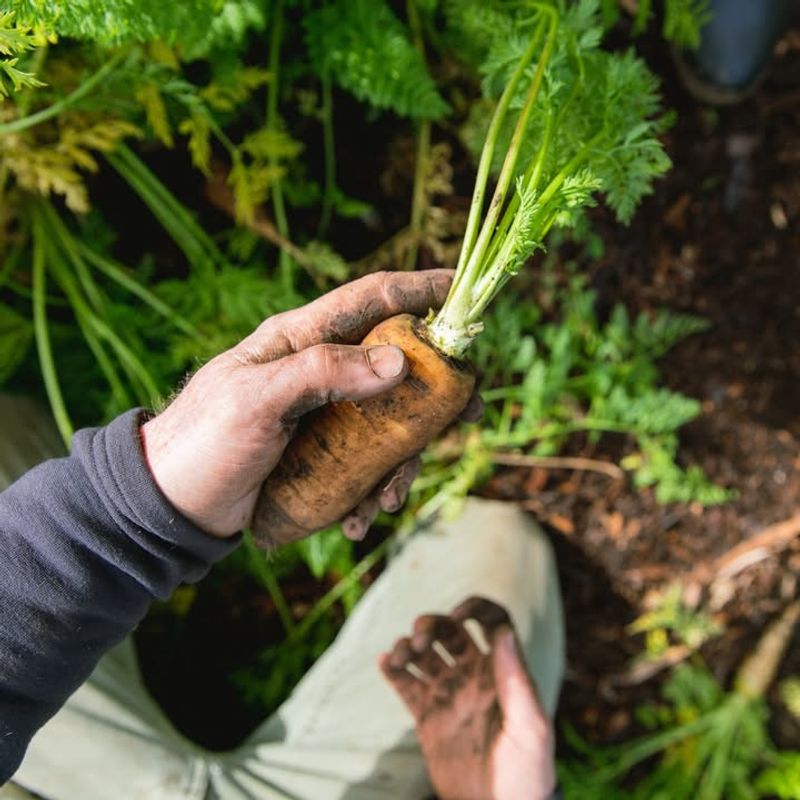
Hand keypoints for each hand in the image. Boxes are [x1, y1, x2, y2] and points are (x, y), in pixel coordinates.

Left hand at [140, 270, 460, 539]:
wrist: (171, 506)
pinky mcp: (324, 456)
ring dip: (403, 462)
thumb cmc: (203, 441)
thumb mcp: (256, 400)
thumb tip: (398, 362)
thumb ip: (321, 372)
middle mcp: (320, 370)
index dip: (418, 289)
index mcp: (301, 339)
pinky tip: (359, 520)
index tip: (463, 288)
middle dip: (436, 391)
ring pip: (390, 424)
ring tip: (387, 501)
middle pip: (396, 365)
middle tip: (470, 412)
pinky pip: (368, 465)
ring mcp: (325, 415)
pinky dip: (374, 492)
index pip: (370, 299)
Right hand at [380, 597, 555, 799]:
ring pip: (424, 654)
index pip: (492, 621)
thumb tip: (504, 632)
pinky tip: (385, 661)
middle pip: (450, 631)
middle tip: (418, 637)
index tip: (459, 612)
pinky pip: (406, 684)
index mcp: (502, 671)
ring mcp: (449, 693)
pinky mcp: (428, 715)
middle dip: (432, 624)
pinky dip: (393, 668)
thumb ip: (516, 680)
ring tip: (400, 654)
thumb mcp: (530, 727)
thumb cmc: (526, 772)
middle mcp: (474, 674)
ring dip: (408, 644)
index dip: (476, 607)